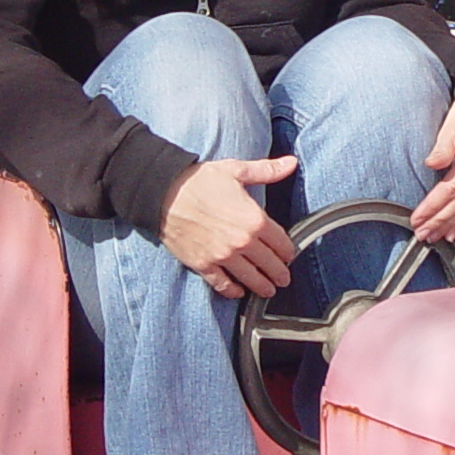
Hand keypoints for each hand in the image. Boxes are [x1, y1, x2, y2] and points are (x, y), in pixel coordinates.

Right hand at [161, 155, 298, 299]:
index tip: (290, 255)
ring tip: (268, 290)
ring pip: (250, 279)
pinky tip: (239, 292)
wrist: (163, 193)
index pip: (281, 242)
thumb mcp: (236, 170)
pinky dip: (232, 291)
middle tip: (283, 279)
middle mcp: (242, 242)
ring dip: (262, 287)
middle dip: (280, 273)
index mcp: (254, 219)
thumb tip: (292, 163)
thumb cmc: (199, 180)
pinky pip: (222, 284)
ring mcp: (222, 256)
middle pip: (269, 264)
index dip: (288, 251)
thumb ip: (267, 171)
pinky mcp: (203, 264)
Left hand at [412, 86, 454, 242]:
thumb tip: (431, 164)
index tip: (418, 218)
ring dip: (451, 222)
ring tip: (434, 235)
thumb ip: (442, 148)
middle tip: (423, 234)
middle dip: (440, 220)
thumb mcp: (452, 124)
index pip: (452, 188)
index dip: (433, 206)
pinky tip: (453, 229)